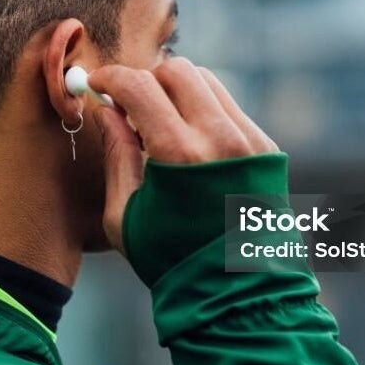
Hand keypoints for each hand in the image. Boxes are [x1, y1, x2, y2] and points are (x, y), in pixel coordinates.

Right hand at [88, 58, 278, 252]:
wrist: (237, 293)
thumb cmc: (169, 261)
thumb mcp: (124, 214)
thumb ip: (116, 154)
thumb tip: (106, 111)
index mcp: (180, 155)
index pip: (140, 86)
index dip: (111, 77)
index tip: (98, 83)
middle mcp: (221, 137)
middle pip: (177, 70)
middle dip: (146, 78)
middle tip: (129, 103)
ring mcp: (250, 140)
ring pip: (207, 81)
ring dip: (176, 89)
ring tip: (159, 121)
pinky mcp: (267, 148)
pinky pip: (228, 106)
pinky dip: (202, 108)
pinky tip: (190, 140)